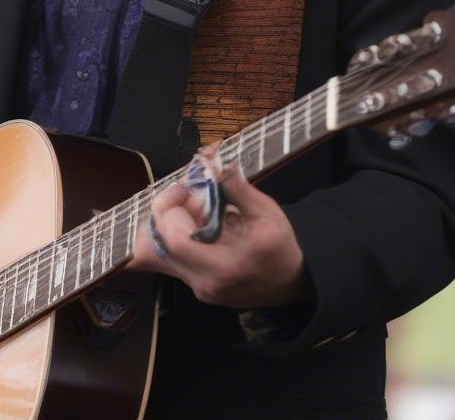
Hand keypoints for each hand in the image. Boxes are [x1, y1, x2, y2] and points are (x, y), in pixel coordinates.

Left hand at [126, 167, 310, 308]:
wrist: (292, 283)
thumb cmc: (280, 246)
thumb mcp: (266, 212)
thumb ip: (237, 188)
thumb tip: (212, 164)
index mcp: (225, 265)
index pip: (176, 240)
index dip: (172, 208)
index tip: (185, 188)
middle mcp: (206, 283)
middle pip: (161, 247)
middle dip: (168, 212)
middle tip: (187, 194)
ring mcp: (200, 289)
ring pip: (163, 255)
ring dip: (171, 224)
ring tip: (195, 209)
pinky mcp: (197, 289)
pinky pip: (173, 260)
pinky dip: (178, 236)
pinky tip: (199, 224)